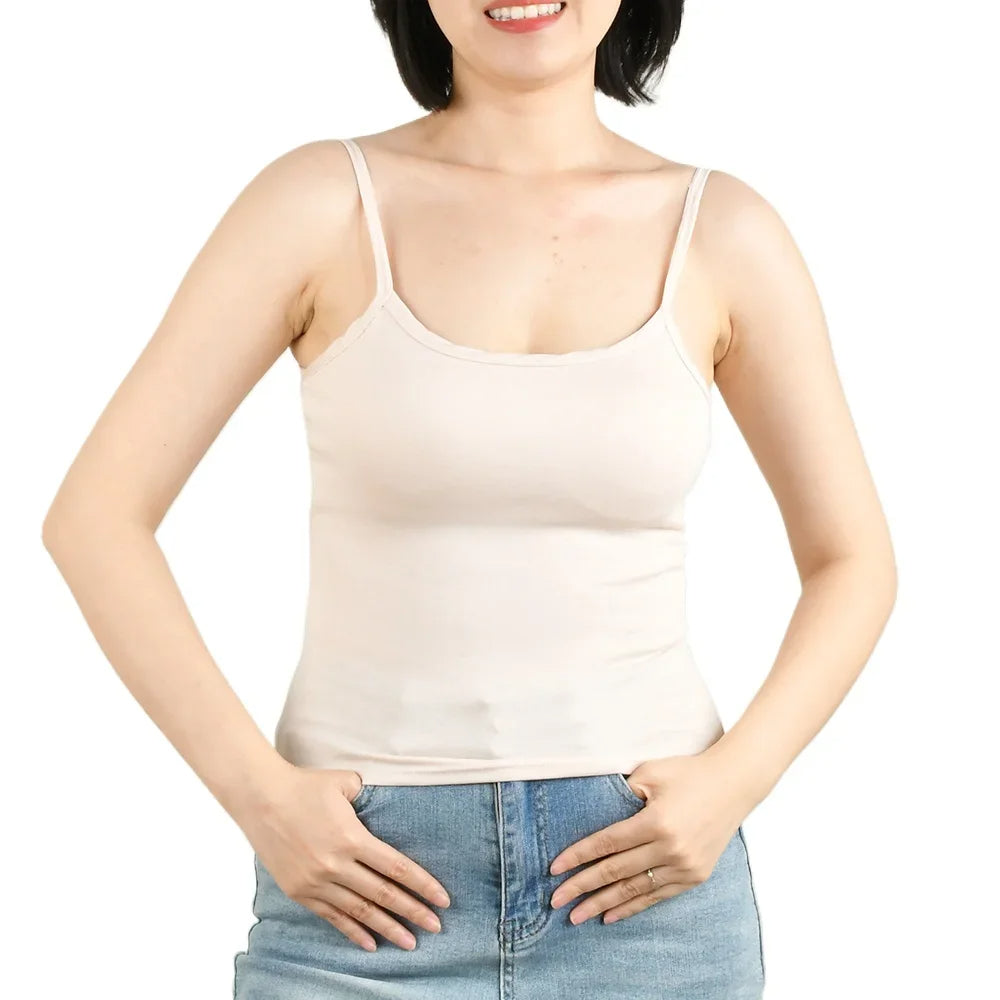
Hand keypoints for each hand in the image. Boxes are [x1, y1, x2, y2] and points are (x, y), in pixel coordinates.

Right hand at [237, 765, 450, 951]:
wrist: (260, 798)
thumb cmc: (306, 785)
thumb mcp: (345, 782)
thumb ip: (369, 795)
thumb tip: (384, 802)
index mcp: (352, 838)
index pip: (396, 868)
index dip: (422, 885)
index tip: (442, 899)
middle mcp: (335, 865)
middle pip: (383, 894)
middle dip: (413, 912)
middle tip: (436, 926)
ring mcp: (315, 881)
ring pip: (360, 911)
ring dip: (387, 928)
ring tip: (410, 942)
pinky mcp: (299, 891)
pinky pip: (332, 917)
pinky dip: (353, 931)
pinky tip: (370, 943)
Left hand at [547, 752, 751, 925]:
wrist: (733, 785)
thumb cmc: (688, 773)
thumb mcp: (651, 773)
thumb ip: (623, 792)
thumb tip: (596, 813)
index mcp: (656, 821)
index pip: (607, 844)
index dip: (578, 857)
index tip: (555, 869)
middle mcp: (671, 849)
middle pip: (616, 872)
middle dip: (582, 887)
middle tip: (556, 901)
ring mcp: (685, 866)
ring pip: (635, 890)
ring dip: (603, 904)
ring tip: (577, 916)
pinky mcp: (695, 876)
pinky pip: (657, 896)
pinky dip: (633, 907)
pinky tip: (611, 916)